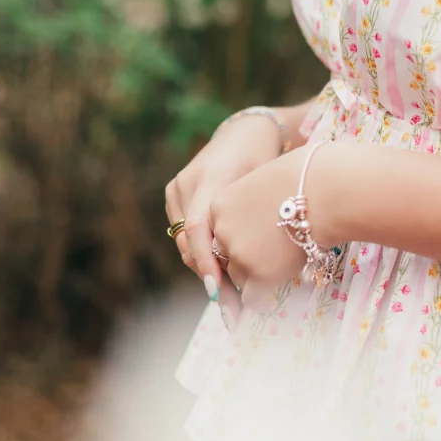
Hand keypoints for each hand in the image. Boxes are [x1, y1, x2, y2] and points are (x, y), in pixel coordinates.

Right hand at [164, 113, 282, 300]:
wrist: (245, 132)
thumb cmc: (265, 158)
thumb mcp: (266, 182)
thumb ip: (257, 217)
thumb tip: (260, 268)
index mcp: (212, 174)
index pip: (199, 227)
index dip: (207, 262)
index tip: (219, 292)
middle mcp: (187, 182)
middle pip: (190, 241)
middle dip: (209, 276)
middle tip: (231, 309)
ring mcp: (176, 189)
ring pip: (186, 242)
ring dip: (205, 269)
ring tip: (229, 300)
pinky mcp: (174, 195)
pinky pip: (185, 233)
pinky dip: (201, 254)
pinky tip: (221, 275)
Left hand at [208, 142, 344, 312]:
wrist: (326, 193)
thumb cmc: (305, 177)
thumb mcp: (262, 179)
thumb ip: (249, 200)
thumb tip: (258, 213)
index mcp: (220, 204)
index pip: (218, 232)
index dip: (237, 237)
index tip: (253, 241)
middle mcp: (222, 230)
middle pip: (225, 256)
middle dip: (245, 256)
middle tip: (269, 252)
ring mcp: (239, 253)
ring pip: (238, 277)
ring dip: (255, 275)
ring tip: (280, 263)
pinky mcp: (259, 275)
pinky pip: (252, 297)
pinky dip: (262, 296)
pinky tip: (274, 289)